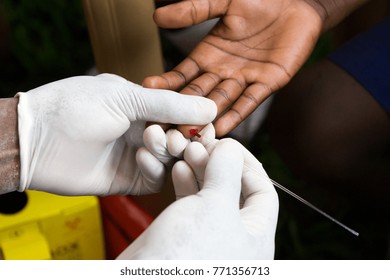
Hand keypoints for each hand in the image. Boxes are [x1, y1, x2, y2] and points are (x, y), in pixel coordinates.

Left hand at [17, 73, 215, 195]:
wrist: (36, 141)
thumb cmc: (75, 108)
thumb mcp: (125, 97)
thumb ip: (169, 105)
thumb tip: (210, 107)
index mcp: (144, 106)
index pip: (183, 115)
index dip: (196, 120)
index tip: (205, 123)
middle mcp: (144, 131)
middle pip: (183, 138)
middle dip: (185, 137)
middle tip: (177, 137)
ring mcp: (138, 155)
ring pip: (173, 159)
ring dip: (169, 151)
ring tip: (153, 141)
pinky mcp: (130, 178)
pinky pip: (156, 178)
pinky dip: (155, 169)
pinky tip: (140, 157)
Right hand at [117, 136, 278, 258]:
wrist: (142, 279)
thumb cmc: (185, 254)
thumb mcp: (214, 206)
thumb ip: (227, 172)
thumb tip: (231, 149)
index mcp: (256, 237)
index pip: (263, 191)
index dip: (248, 163)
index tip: (228, 145)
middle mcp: (237, 238)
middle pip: (236, 190)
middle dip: (220, 164)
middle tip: (203, 146)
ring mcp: (211, 236)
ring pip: (212, 194)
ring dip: (201, 170)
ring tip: (188, 153)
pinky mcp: (188, 235)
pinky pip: (194, 204)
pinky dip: (187, 184)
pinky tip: (179, 169)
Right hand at [144, 0, 322, 136]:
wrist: (297, 0)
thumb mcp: (223, 2)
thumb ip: (194, 10)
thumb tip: (157, 17)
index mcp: (210, 53)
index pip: (184, 73)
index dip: (167, 82)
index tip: (148, 90)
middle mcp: (224, 70)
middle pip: (199, 94)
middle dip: (182, 108)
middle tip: (164, 122)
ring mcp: (245, 79)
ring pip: (221, 101)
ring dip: (205, 116)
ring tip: (189, 130)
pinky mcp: (268, 82)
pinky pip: (250, 101)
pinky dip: (236, 115)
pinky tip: (222, 128)